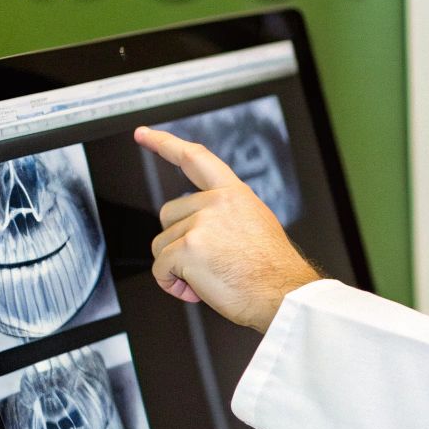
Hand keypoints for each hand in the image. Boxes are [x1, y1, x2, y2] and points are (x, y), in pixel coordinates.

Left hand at [134, 126, 320, 332]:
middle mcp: (217, 202)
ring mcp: (202, 223)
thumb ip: (225, 215)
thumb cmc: (272, 271)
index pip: (195, 158)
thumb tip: (197, 227)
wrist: (284, 294)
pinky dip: (171, 283)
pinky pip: (160, 268)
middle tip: (207, 261)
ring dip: (176, 266)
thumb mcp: (255, 225)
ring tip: (209, 277)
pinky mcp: (188, 248)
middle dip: (178, 240)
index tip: (144, 134)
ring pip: (162, 244)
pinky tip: (197, 289)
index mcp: (235, 194)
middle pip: (168, 214)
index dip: (165, 144)